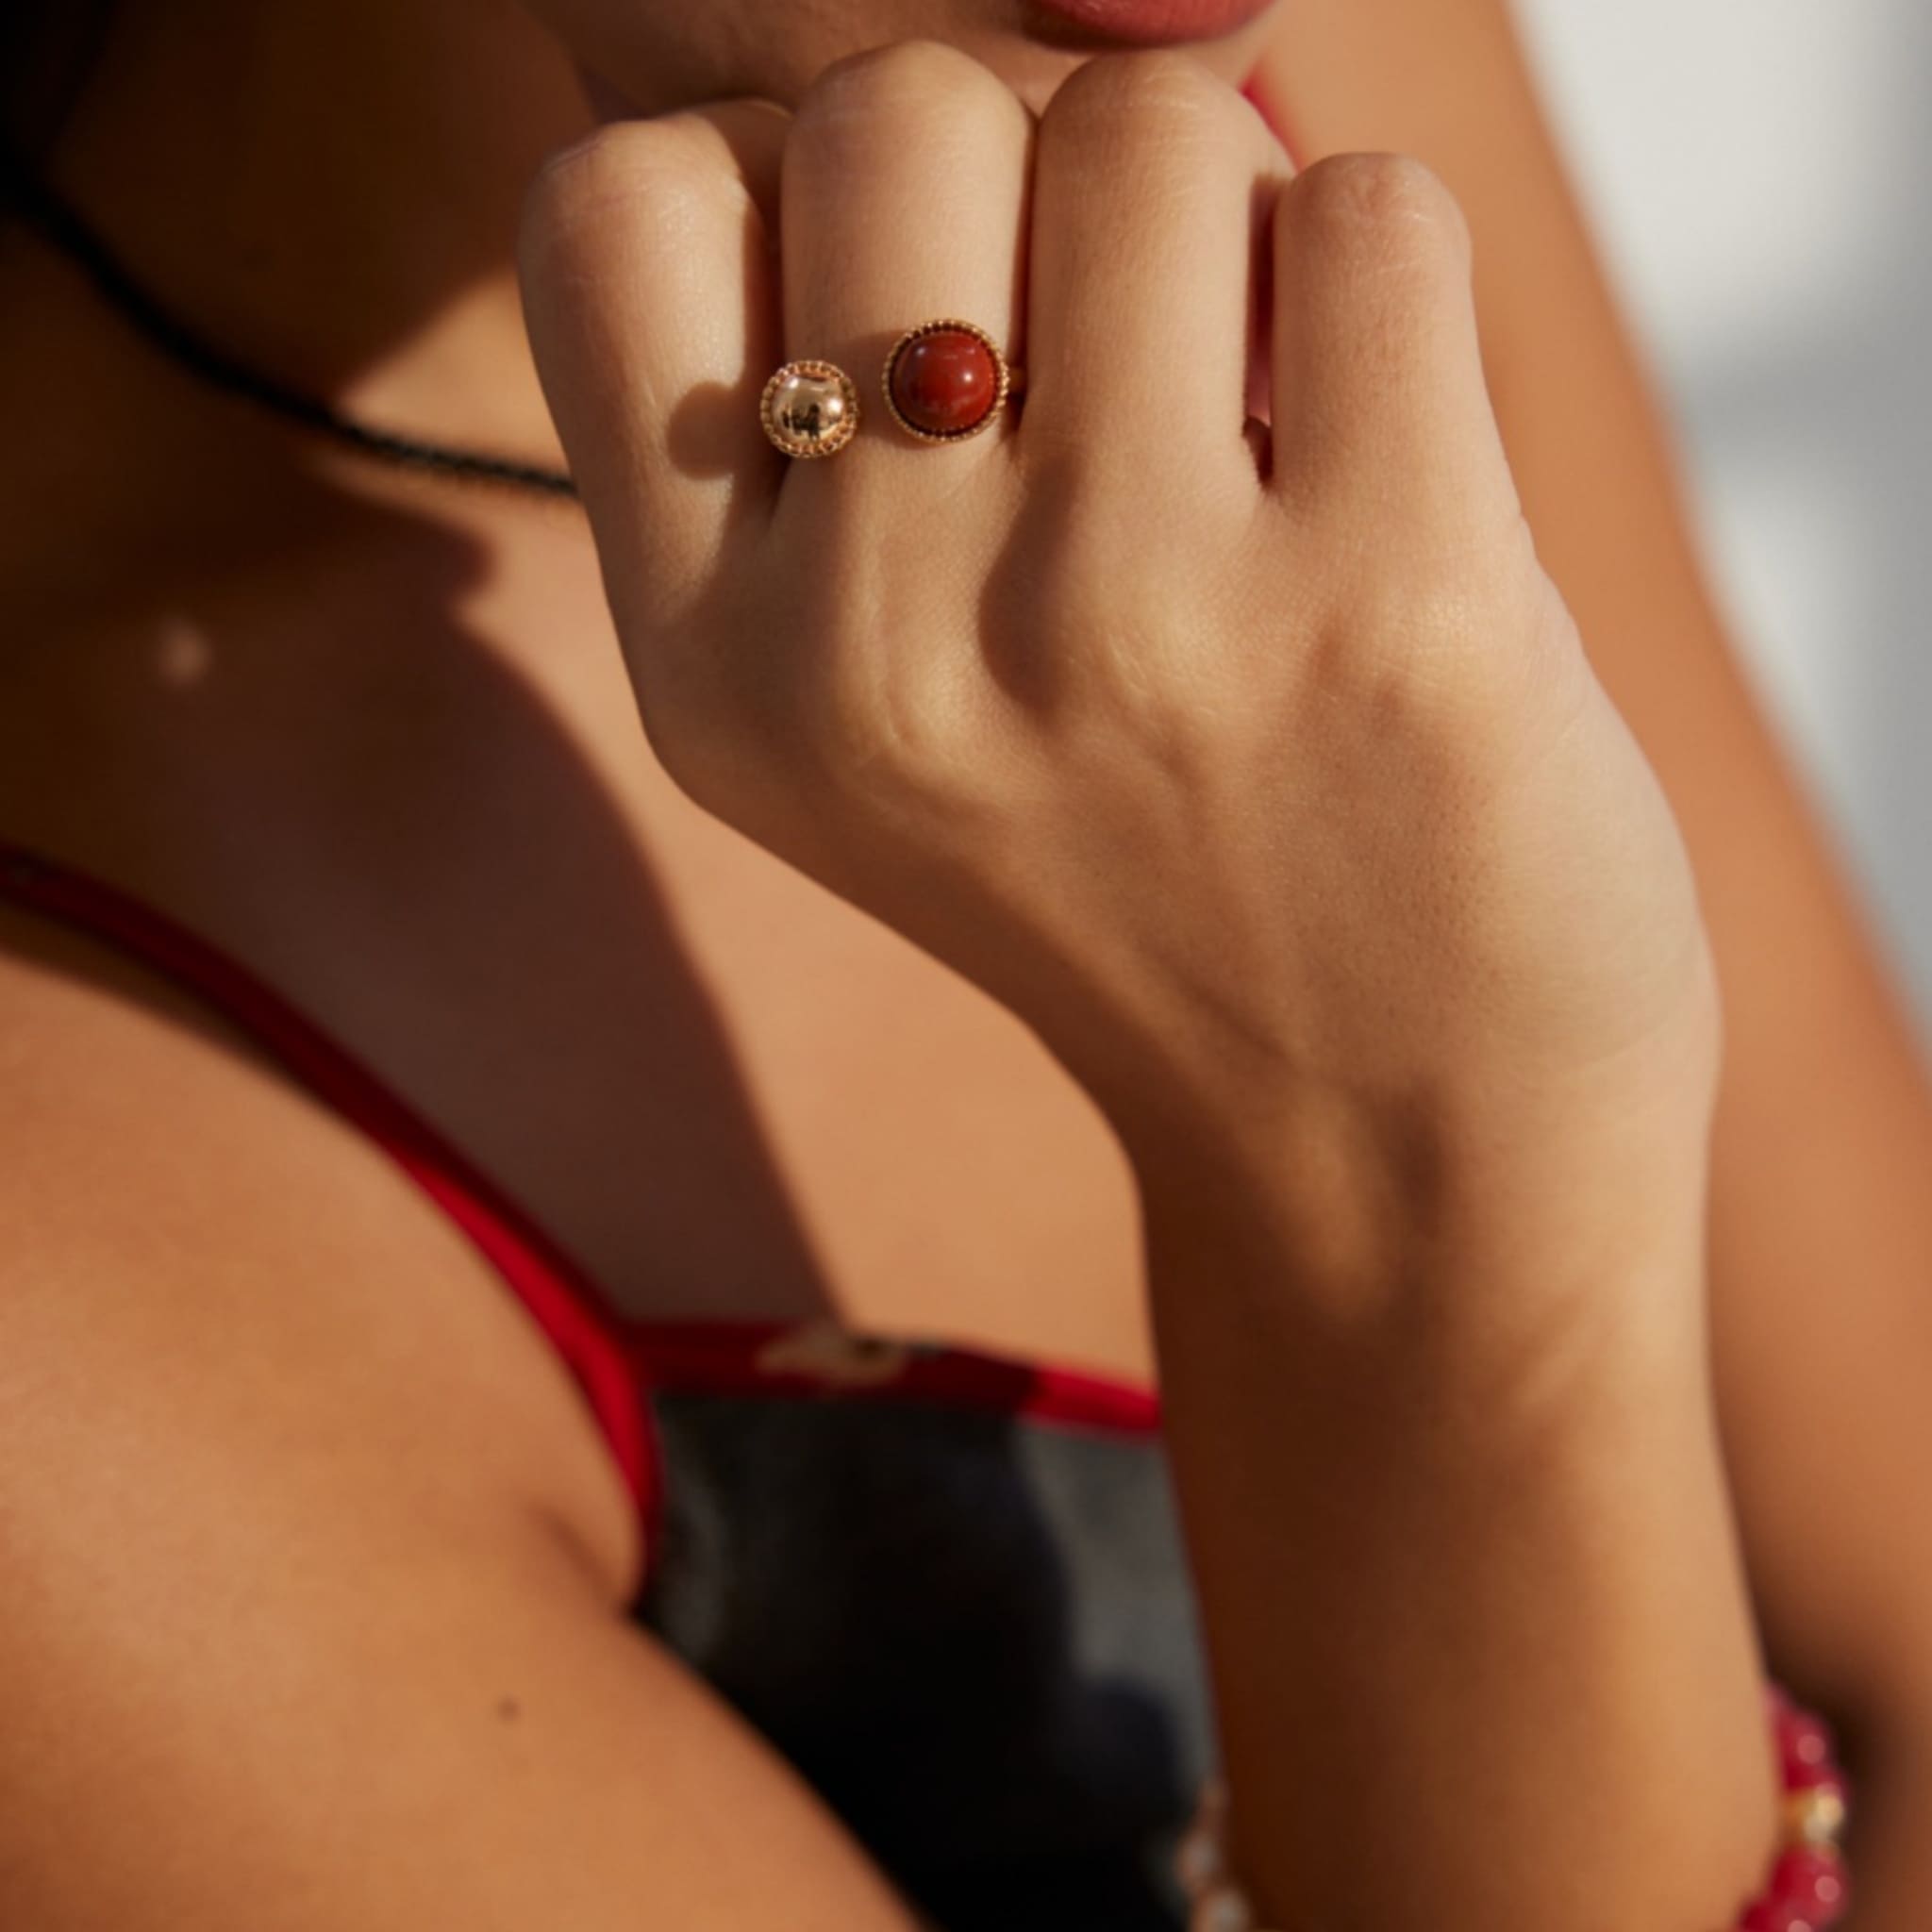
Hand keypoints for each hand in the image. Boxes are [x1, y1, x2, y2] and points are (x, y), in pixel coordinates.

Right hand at [518, 40, 1720, 1176]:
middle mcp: (879, 653)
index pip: (620, 201)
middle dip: (1027, 172)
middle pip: (894, 103)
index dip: (780, 180)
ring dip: (1227, 226)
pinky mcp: (1394, 604)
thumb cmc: (1145, 893)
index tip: (915, 308)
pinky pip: (1369, 212)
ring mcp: (1129, 626)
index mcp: (718, 674)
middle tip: (1121, 354)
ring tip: (1258, 420)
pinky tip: (1380, 458)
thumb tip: (923, 92)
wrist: (1380, 1151)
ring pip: (1141, 123)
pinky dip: (1385, 289)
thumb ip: (827, 450)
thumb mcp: (878, 736)